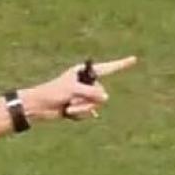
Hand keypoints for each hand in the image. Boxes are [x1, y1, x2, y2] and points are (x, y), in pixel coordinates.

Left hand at [21, 56, 137, 121]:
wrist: (39, 107)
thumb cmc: (52, 92)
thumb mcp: (72, 89)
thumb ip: (91, 92)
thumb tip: (105, 98)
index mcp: (83, 73)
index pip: (107, 68)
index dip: (121, 64)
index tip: (134, 59)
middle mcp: (86, 83)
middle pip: (101, 93)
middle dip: (87, 99)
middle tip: (71, 98)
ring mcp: (83, 96)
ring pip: (95, 105)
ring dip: (81, 108)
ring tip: (67, 106)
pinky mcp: (80, 107)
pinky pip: (88, 113)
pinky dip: (79, 114)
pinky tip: (68, 112)